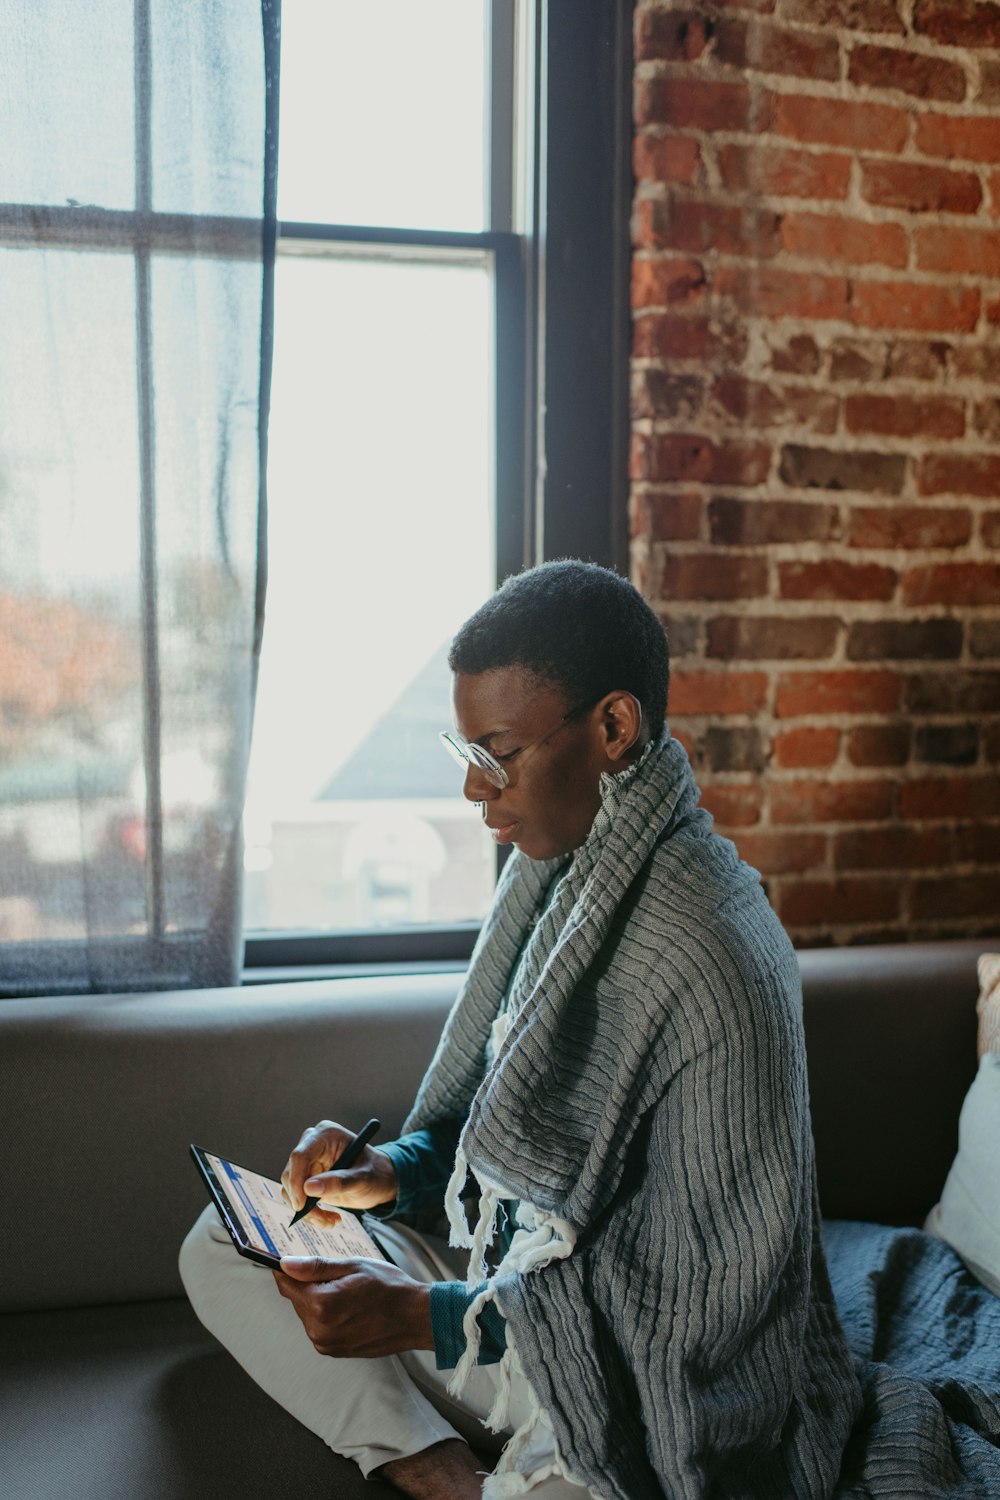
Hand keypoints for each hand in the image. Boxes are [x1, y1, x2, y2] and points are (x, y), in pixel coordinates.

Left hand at [273, 1256, 433, 1357]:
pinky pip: (319, 1327)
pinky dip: (327, 1314)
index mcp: (321, 1305)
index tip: (287, 1258)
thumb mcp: (353, 1266)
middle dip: (308, 1284)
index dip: (285, 1269)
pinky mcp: (334, 1351)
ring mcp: (326, 1344)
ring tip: (348, 1292)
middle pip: (296, 1299)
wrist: (415, 1317)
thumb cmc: (389, 1287)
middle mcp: (318, 1329)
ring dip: (318, 1300)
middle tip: (337, 1274)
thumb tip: (285, 1264)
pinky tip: (350, 1307)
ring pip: (307, 1313)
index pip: (286, 1284)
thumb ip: (315, 1267)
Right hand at [280, 1120, 398, 1227]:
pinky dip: (310, 1213)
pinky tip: (329, 1218)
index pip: (300, 1155)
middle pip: (291, 1174)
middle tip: (322, 1220)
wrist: (380, 1181)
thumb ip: (339, 1182)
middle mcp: (312, 1145)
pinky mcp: (306, 1179)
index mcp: (326, 1135)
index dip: (296, 1180)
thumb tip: (308, 1189)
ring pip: (291, 1190)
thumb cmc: (375, 1173)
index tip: (301, 1205)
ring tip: (330, 1221)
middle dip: (302, 1201)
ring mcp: (308, 1163)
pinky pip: (297, 1198)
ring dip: (307, 1212)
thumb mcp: (362, 1178)